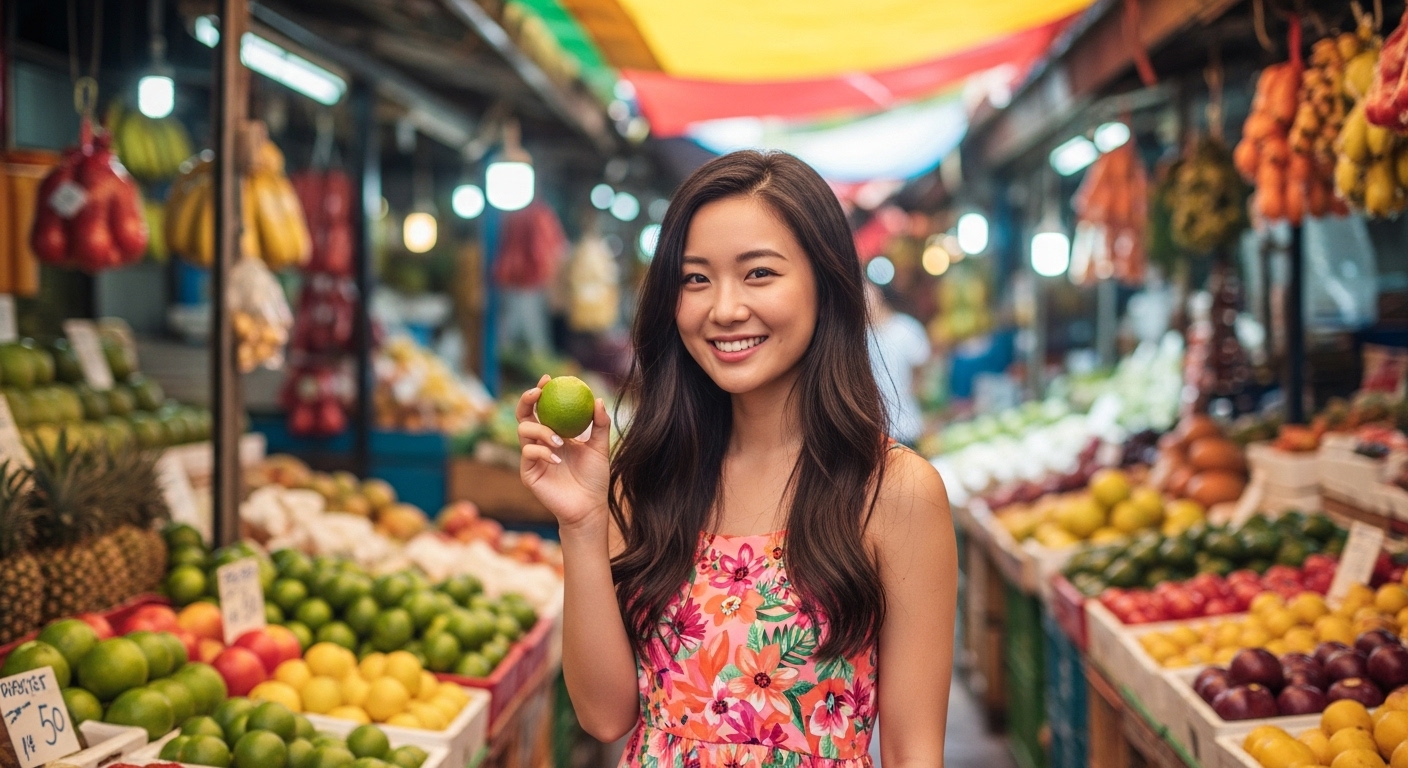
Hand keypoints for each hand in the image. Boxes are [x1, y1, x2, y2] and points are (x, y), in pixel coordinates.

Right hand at [517, 374, 611, 531]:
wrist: (589, 507)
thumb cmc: (595, 478)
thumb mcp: (601, 448)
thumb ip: (600, 424)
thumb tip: (598, 400)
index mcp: (555, 433)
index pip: (543, 408)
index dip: (541, 392)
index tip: (548, 379)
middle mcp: (540, 443)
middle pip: (524, 415)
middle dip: (526, 400)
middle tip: (537, 392)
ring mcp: (532, 457)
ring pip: (524, 431)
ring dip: (540, 430)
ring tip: (559, 440)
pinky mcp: (528, 472)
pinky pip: (528, 454)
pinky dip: (542, 452)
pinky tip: (557, 459)